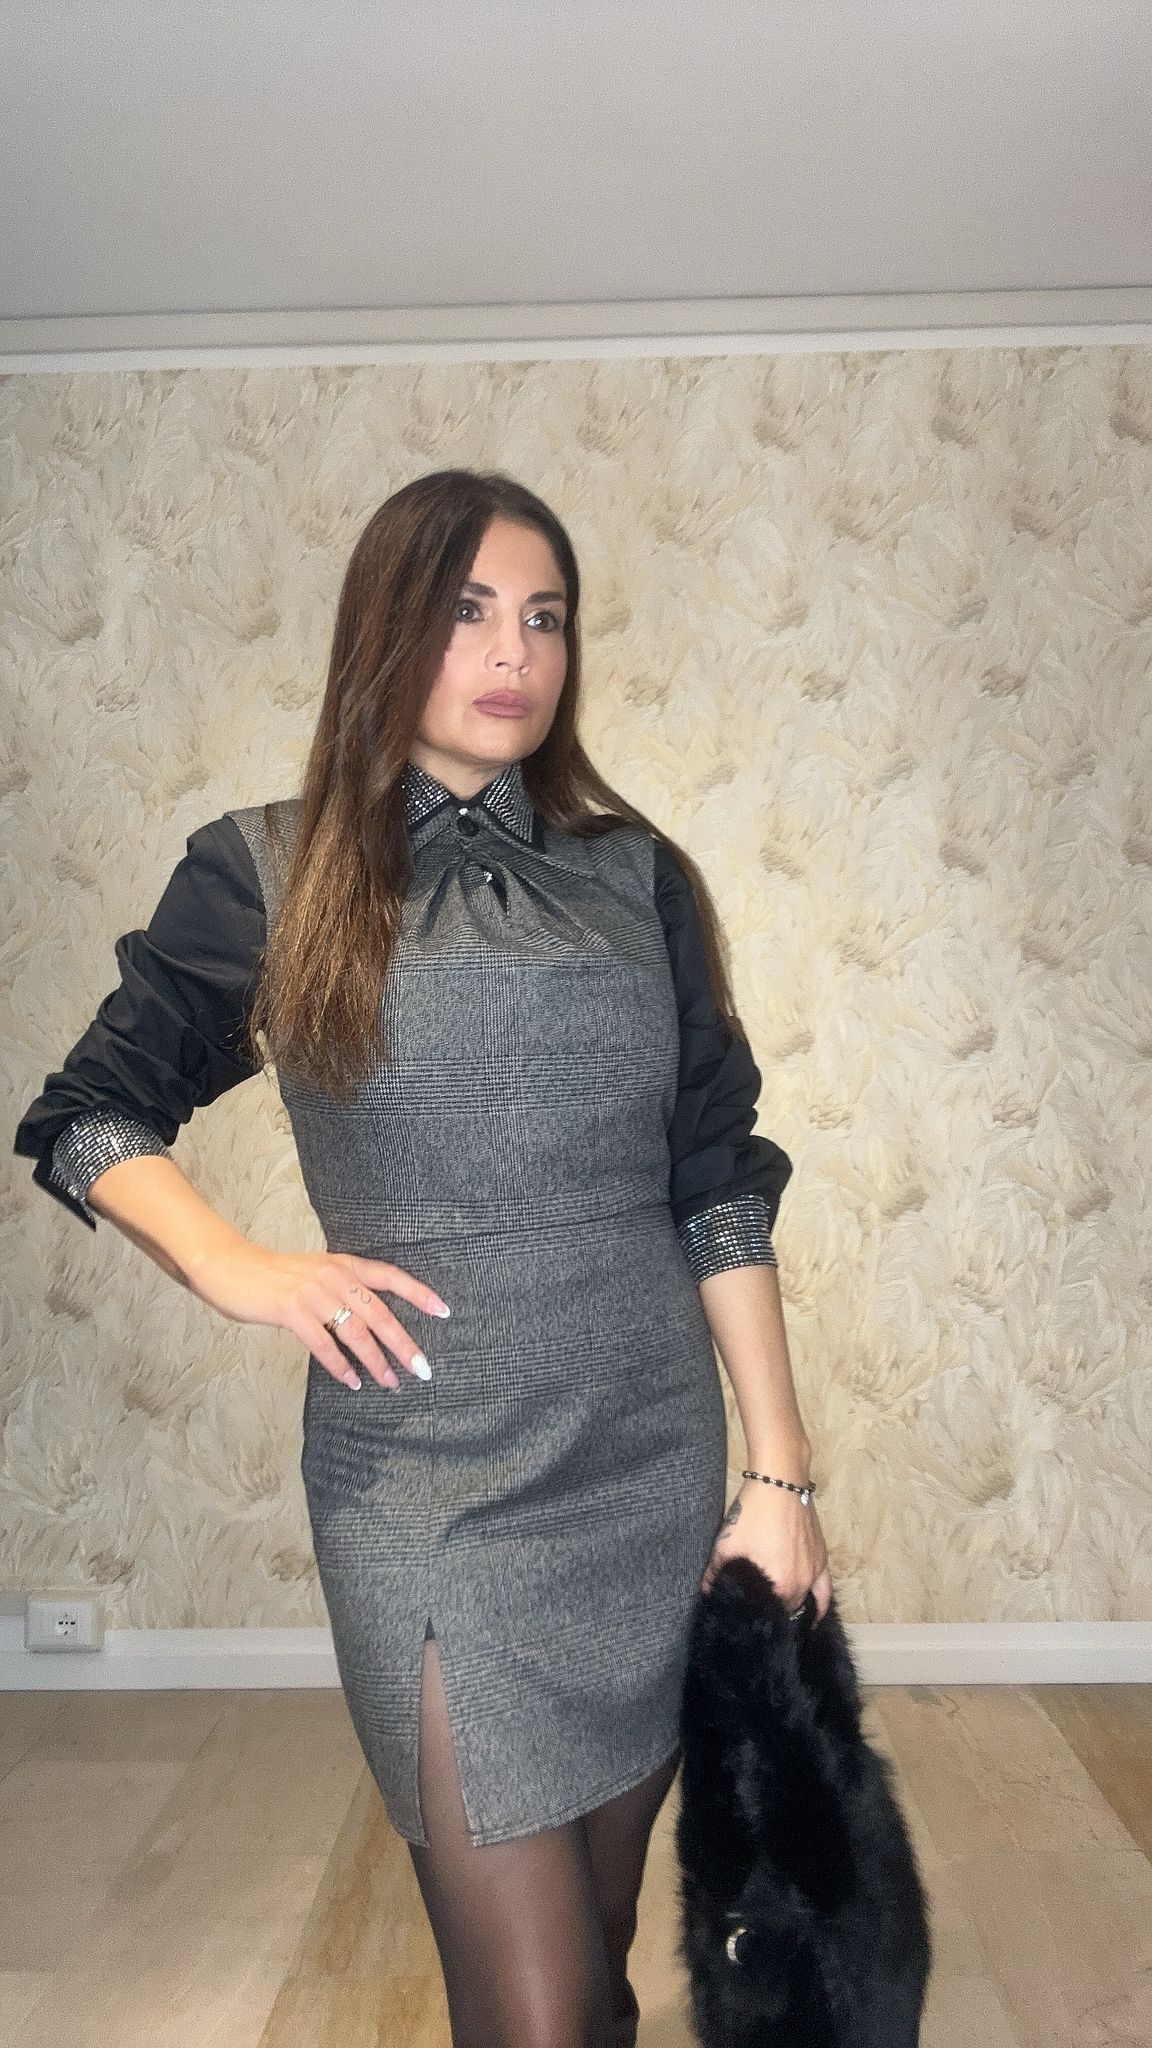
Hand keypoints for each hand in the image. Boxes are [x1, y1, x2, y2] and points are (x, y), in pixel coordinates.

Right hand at [184, 1243, 449, 1389]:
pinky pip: (323, 1344)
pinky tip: (352, 1381)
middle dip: (404, 1344)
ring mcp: (313, 1292)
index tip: (444, 1312)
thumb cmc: (275, 1276)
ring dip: (375, 1361)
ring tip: (390, 1382)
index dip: (419, 1294)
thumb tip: (371, 1320)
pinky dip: (340, 1366)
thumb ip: (342, 1288)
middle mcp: (334, 1275)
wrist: (232, 1268)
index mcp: (343, 1264)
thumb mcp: (316, 1272)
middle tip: (423, 1368)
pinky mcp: (292, 1310)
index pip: (390, 1277)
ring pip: (355, 1332)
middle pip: (380, 1313)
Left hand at [700, 1477, 832, 1622]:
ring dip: (792, 1610)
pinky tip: (814, 1614)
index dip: (757, 1618)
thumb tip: (705, 1591)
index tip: (745, 1618)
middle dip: (772, 1613)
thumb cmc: (753, 1514)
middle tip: (757, 1612)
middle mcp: (800, 1585)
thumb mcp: (727, 1544)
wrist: (779, 1484)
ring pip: (805, 1603)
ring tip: (780, 1617)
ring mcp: (814, 1572)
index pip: (769, 1615)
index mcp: (779, 1585)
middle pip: (786, 1610)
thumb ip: (714, 1572)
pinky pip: (825, 1591)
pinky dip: (819, 1605)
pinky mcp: (822, 1558)